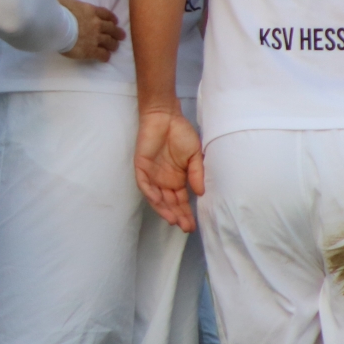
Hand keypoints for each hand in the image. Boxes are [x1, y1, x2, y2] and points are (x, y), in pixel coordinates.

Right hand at [53, 0, 124, 61]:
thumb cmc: (57, 11)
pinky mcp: (91, 50)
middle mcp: (96, 24)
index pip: (105, 13)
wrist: (56, 27)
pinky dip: (104, 56)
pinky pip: (101, 54)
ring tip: (115, 47)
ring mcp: (95, 38)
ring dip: (113, 44)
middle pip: (110, 28)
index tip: (114, 21)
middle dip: (116, 32)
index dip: (110, 18)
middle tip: (121, 36)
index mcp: (90, 10)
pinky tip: (106, 58)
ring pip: (109, 41)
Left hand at [135, 107, 203, 230]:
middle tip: (185, 227)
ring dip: (164, 209)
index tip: (192, 226)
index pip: (181, 201)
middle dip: (177, 216)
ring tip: (173, 220)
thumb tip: (201, 193)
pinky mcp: (141, 167)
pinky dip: (150, 193)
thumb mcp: (194, 155)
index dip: (186, 213)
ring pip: (156, 198)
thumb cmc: (181, 133)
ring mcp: (152, 175)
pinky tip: (159, 201)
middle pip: (170, 203)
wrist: (166, 116)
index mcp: (176, 179)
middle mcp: (164, 181)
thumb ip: (196, 173)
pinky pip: (144, 184)